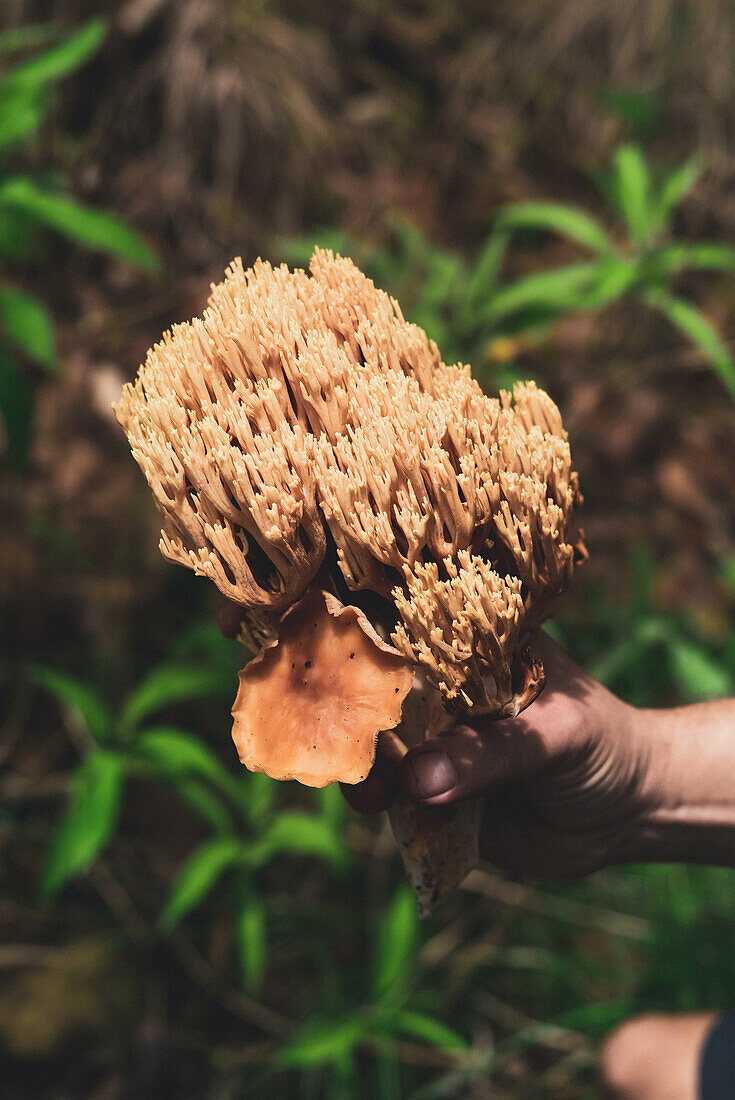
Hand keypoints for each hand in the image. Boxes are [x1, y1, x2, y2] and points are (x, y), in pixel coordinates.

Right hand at [219, 599, 734, 875]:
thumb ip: (493, 752)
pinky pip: (377, 789)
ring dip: (333, 742)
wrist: (627, 814)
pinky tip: (372, 802)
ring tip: (343, 762)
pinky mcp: (423, 789)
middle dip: (298, 665)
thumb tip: (416, 778)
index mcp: (461, 636)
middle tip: (253, 674)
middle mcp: (431, 678)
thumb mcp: (559, 732)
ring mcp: (422, 732)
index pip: (385, 600)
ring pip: (353, 729)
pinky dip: (363, 795)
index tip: (265, 595)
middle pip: (350, 661)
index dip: (324, 592)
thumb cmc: (604, 743)